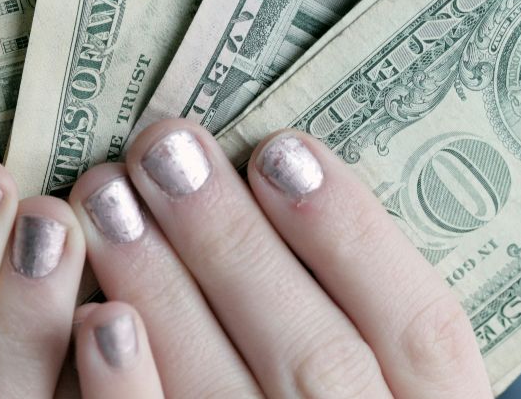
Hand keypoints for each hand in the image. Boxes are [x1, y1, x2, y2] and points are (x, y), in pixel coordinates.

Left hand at [67, 120, 490, 397]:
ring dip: (164, 291)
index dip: (354, 235)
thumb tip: (268, 171)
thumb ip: (348, 316)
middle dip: (234, 243)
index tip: (281, 146)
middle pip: (317, 359)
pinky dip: (128, 394)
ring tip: (105, 195)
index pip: (424, 332)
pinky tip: (95, 319)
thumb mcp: (377, 384)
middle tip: (163, 146)